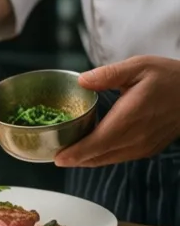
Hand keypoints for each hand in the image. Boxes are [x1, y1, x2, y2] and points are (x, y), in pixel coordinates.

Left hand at [56, 56, 179, 167]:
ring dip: (87, 159)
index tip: (57, 157)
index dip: (75, 153)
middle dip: (75, 159)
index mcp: (130, 117)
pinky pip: (118, 158)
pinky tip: (92, 149)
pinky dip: (102, 156)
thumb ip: (108, 74)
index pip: (97, 143)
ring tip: (69, 154)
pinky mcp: (146, 151)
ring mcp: (141, 147)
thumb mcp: (139, 66)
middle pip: (97, 156)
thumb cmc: (168, 77)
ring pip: (107, 160)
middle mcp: (135, 138)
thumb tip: (81, 80)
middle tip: (56, 156)